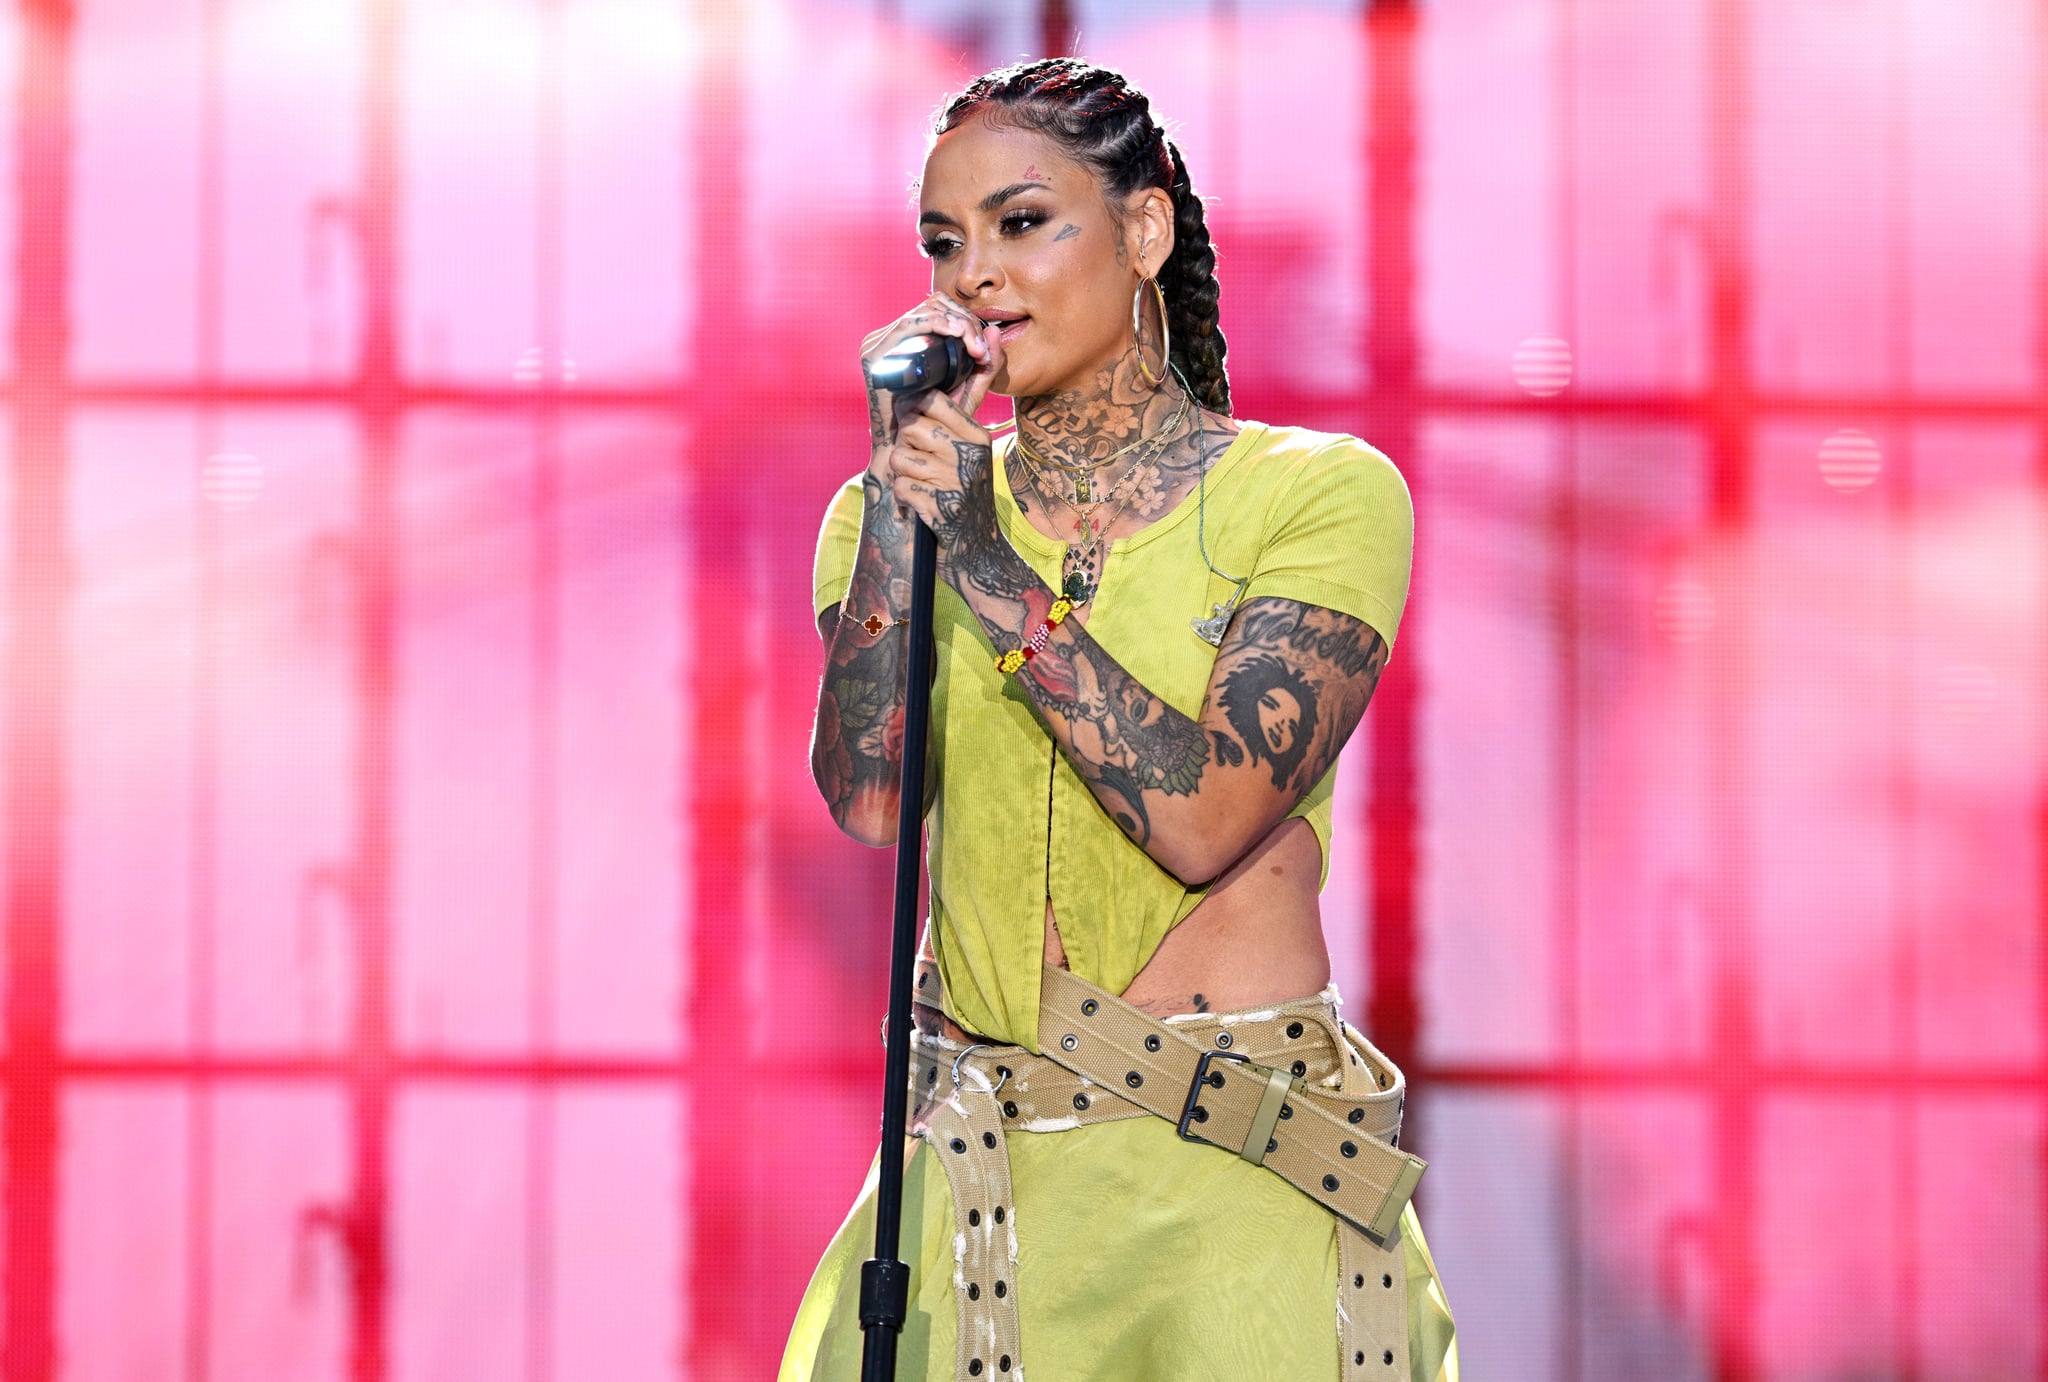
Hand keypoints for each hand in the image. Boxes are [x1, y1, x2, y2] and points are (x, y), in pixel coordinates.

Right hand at [861, 293, 998, 464]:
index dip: (966, 319)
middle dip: (963, 320)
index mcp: (912, 341)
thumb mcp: (968, 391)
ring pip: (923, 311)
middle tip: (980, 348)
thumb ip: (986, 365)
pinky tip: (954, 334)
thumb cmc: (937, 423)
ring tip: (973, 347)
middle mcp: (894, 339)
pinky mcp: (874, 354)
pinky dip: (934, 324)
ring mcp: (880, 344)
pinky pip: (906, 326)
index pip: (940, 310)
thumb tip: (994, 330)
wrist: (907, 449)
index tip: (983, 348)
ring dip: (954, 323)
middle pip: (932, 305)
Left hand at [886, 387, 998, 558]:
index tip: (907, 418)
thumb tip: (905, 398)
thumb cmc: (966, 499)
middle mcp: (969, 455)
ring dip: (901, 474)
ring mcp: (956, 481)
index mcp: (977, 437)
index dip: (909, 406)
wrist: (981, 552)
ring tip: (919, 485)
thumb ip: (944, 429)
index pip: (932, 400)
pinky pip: (900, 486)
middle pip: (910, 426)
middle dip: (902, 444)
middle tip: (914, 462)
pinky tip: (918, 504)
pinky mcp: (941, 507)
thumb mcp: (968, 459)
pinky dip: (903, 497)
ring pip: (899, 457)